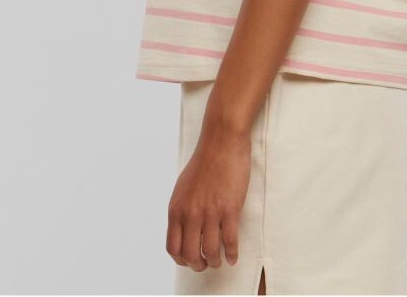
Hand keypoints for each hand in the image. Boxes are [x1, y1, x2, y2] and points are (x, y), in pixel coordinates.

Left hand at [166, 120, 251, 271]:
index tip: (190, 260)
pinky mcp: (229, 209)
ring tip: (220, 261)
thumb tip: (184, 229)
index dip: (181, 259)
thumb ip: (182, 209)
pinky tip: (233, 256)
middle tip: (206, 265)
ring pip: (210, 251)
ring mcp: (210, 212)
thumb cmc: (205, 160)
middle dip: (198, 265)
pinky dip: (231, 254)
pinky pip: (230, 241)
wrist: (222, 141)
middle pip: (190, 255)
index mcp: (176, 208)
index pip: (173, 247)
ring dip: (216, 261)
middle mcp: (190, 213)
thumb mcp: (183, 187)